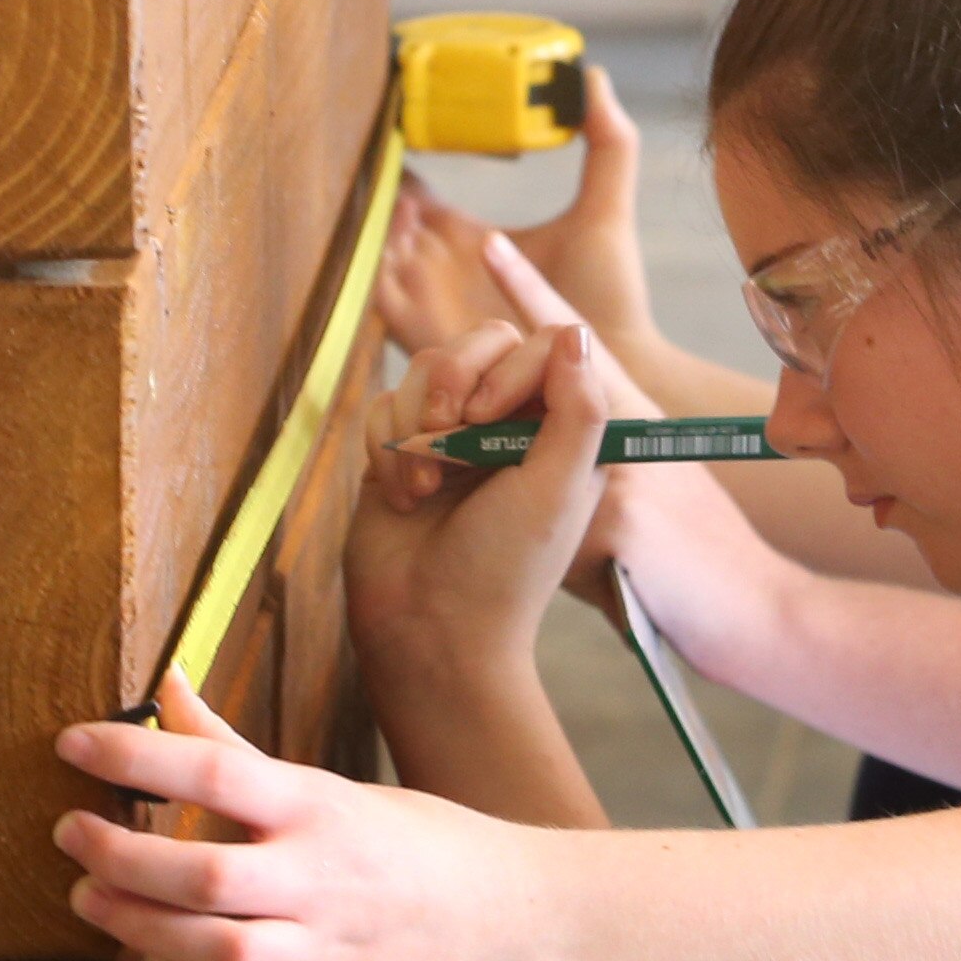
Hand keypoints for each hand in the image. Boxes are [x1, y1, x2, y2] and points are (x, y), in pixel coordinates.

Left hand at [56, 671, 543, 960]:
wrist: (506, 916)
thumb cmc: (404, 841)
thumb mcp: (325, 785)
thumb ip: (232, 744)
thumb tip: (166, 682)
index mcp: (315, 810)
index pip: (216, 770)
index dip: (136, 754)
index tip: (72, 743)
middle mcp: (317, 881)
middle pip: (205, 874)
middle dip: (122, 855)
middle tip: (70, 834)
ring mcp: (326, 956)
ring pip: (221, 953)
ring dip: (143, 930)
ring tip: (91, 898)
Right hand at [347, 315, 628, 692]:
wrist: (429, 629)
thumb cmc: (505, 569)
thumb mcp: (558, 487)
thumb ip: (578, 409)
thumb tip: (575, 331)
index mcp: (560, 429)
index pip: (542, 345)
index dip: (509, 368)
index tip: (489, 418)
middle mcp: (507, 424)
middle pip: (481, 341)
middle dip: (454, 382)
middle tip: (450, 438)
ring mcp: (450, 435)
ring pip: (424, 367)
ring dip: (417, 426)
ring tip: (426, 487)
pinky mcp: (398, 451)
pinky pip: (383, 405)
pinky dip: (386, 449)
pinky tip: (404, 499)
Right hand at [377, 67, 665, 360]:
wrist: (616, 364)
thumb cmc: (611, 299)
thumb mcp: (605, 208)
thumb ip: (606, 142)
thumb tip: (590, 76)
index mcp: (473, 239)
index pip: (414, 196)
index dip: (393, 164)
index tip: (382, 122)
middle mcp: (444, 270)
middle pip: (382, 223)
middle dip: (369, 191)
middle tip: (373, 161)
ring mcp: (433, 303)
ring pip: (375, 257)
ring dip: (374, 228)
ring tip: (400, 204)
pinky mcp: (430, 336)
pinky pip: (382, 303)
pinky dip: (375, 272)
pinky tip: (397, 245)